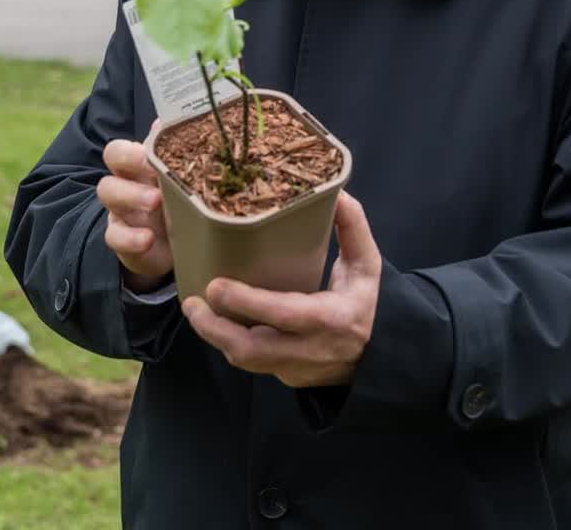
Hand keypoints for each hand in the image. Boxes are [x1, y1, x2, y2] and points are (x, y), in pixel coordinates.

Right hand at [98, 134, 172, 292]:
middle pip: (109, 172)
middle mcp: (123, 188)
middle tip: (156, 175)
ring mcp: (120, 215)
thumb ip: (173, 151)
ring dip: (131, 198)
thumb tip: (165, 120)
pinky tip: (148, 238)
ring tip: (156, 202)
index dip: (128, 152)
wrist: (180, 244)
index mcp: (136, 169)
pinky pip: (115, 238)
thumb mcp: (181, 177)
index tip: (148, 155)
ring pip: (108, 198)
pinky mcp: (123, 242)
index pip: (116, 152)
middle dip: (129, 175)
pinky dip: (131, 238)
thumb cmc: (178, 202)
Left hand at [182, 191, 381, 387]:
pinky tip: (214, 321)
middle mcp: (310, 349)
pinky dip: (228, 343)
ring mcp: (295, 368)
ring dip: (215, 337)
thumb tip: (335, 193)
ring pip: (246, 362)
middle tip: (192, 301)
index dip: (247, 302)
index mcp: (332, 318)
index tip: (216, 284)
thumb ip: (353, 227)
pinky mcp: (285, 376)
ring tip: (195, 309)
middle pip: (253, 349)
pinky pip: (250, 364)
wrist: (378, 357)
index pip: (284, 314)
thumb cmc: (368, 303)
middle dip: (215, 329)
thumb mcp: (367, 265)